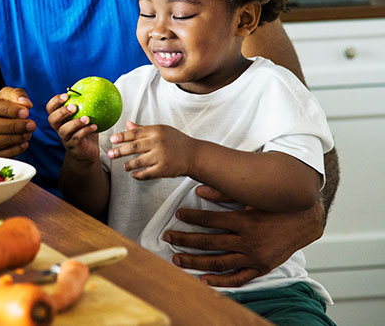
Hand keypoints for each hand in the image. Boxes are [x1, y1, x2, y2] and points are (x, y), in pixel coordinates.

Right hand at [0, 87, 35, 157]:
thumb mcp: (6, 95)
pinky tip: (23, 145)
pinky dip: (9, 151)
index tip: (26, 112)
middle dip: (12, 126)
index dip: (7, 109)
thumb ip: (16, 95)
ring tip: (28, 135)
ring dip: (11, 139)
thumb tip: (25, 103)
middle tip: (31, 125)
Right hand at [46, 93, 98, 162]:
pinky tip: (95, 126)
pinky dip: (85, 131)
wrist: (88, 151)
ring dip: (75, 123)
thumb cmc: (86, 130)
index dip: (55, 101)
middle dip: (61, 112)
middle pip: (52, 119)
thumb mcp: (85, 115)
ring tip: (87, 118)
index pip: (50, 108)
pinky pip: (77, 138)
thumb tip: (96, 86)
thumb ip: (86, 104)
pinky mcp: (73, 146)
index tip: (66, 95)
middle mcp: (59, 128)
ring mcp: (65, 138)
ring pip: (64, 130)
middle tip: (74, 106)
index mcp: (60, 118)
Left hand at [107, 121, 193, 179]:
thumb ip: (143, 128)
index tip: (112, 140)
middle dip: (119, 151)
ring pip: (138, 161)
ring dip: (129, 165)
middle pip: (134, 147)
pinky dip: (139, 175)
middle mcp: (158, 142)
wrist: (194, 154)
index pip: (135, 133)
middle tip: (110, 154)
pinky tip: (134, 175)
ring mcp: (161, 156)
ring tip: (124, 166)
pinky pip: (147, 174)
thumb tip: (127, 124)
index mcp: (156, 131)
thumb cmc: (176, 141)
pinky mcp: (164, 169)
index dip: (121, 136)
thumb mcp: (161, 130)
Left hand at [163, 185, 325, 286]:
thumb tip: (200, 189)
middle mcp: (248, 241)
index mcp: (245, 221)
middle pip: (209, 243)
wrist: (304, 220)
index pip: (211, 220)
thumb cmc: (275, 205)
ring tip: (176, 258)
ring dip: (195, 262)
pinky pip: (238, 278)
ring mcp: (254, 257)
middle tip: (167, 237)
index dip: (192, 216)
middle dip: (185, 240)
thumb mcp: (252, 196)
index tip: (178, 214)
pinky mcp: (261, 267)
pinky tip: (203, 280)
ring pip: (218, 262)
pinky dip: (221, 282)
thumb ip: (225, 192)